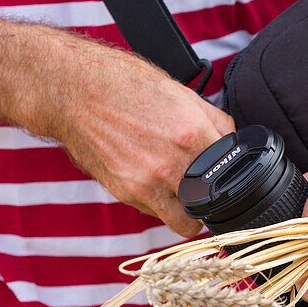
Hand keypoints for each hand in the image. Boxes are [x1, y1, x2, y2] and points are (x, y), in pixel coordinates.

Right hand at [29, 41, 233, 235]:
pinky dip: (157, 203)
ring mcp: (146, 183)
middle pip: (209, 206)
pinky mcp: (125, 193)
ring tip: (178, 192)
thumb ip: (215, 120)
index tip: (224, 176)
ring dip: (185, 212)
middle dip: (210, 201)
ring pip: (182, 221)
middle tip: (205, 190)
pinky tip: (149, 179)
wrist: (73, 93)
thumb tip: (234, 141)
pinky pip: (153, 211)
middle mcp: (170, 164)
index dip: (229, 174)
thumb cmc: (125, 85)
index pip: (228, 172)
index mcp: (191, 134)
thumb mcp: (181, 92)